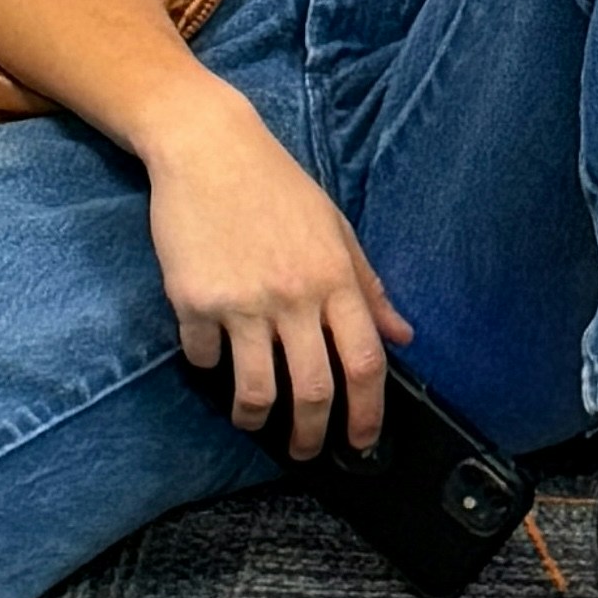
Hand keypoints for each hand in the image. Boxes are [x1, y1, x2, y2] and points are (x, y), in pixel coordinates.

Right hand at [142, 87, 412, 460]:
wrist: (207, 147)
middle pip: (313, 389)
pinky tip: (210, 353)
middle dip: (311, 435)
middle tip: (306, 451)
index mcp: (335, 279)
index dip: (368, 413)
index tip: (361, 441)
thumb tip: (402, 334)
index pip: (365, 363)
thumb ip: (368, 286)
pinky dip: (207, 364)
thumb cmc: (276, 185)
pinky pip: (203, 356)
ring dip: (254, 418)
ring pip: (256, 389)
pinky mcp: (194, 300)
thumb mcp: (335, 228)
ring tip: (252, 420)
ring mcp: (243, 301)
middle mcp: (294, 296)